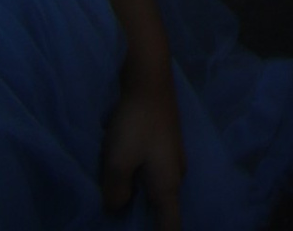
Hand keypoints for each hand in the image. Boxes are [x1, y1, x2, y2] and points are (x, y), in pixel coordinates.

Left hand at [100, 52, 186, 230]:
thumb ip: (116, 194)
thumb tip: (117, 205)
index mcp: (169, 185)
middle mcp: (176, 173)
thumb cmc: (136, 122)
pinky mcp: (163, 141)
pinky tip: (123, 172)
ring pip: (155, 187)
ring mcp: (172, 155)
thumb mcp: (118, 163)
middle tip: (119, 219)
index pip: (171, 225)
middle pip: (163, 208)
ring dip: (139, 196)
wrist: (149, 76)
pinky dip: (139, 178)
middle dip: (145, 218)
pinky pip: (152, 171)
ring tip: (116, 197)